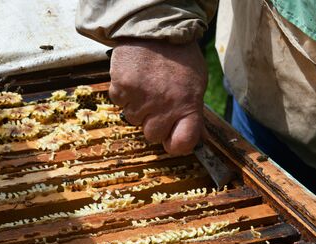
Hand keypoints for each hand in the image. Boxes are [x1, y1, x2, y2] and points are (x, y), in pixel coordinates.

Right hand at [109, 39, 206, 154]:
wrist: (155, 27)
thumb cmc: (179, 56)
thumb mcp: (196, 82)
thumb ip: (192, 111)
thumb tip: (194, 138)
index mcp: (188, 105)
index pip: (182, 143)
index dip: (176, 145)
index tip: (173, 140)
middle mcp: (165, 105)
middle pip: (152, 136)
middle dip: (154, 123)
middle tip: (157, 102)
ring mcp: (142, 98)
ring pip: (133, 120)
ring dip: (138, 107)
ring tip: (146, 85)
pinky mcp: (121, 88)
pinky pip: (120, 104)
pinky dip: (124, 94)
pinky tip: (134, 79)